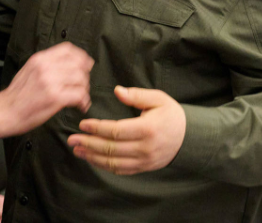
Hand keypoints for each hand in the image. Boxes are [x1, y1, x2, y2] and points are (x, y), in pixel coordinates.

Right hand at [0, 42, 92, 140]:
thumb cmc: (16, 95)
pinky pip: (79, 95)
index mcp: (40, 59)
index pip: (68, 49)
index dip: (81, 57)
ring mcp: (51, 82)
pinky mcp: (55, 97)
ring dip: (85, 90)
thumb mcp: (28, 70)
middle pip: (78, 64)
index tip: (86, 65)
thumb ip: (46, 65)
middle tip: (83, 87)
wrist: (3, 112)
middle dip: (85, 77)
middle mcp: (46, 67)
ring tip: (81, 98)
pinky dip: (83, 101)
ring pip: (81, 79)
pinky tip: (80, 106)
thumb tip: (66, 64)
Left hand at [67, 86, 185, 174]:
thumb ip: (137, 95)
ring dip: (92, 158)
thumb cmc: (171, 115)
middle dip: (89, 144)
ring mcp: (144, 161)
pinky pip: (120, 170)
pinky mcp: (143, 168)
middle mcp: (145, 148)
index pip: (116, 131)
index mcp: (148, 129)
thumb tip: (117, 91)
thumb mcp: (158, 99)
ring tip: (77, 150)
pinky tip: (92, 159)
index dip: (97, 128)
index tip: (83, 124)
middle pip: (111, 149)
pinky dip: (104, 166)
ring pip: (113, 163)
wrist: (189, 138)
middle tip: (72, 139)